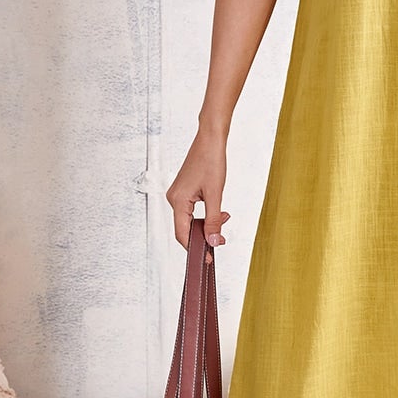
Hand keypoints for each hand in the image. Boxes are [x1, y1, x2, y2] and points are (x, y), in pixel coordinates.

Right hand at [166, 127, 230, 248]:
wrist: (210, 139)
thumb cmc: (211, 161)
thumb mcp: (216, 194)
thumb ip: (214, 221)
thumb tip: (214, 242)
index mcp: (178, 201)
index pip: (182, 234)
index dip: (195, 249)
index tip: (209, 258)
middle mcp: (174, 199)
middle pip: (186, 229)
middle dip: (205, 235)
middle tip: (222, 238)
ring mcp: (177, 195)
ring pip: (190, 220)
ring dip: (207, 224)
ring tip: (224, 218)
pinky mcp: (184, 191)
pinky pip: (191, 211)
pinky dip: (205, 215)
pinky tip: (218, 212)